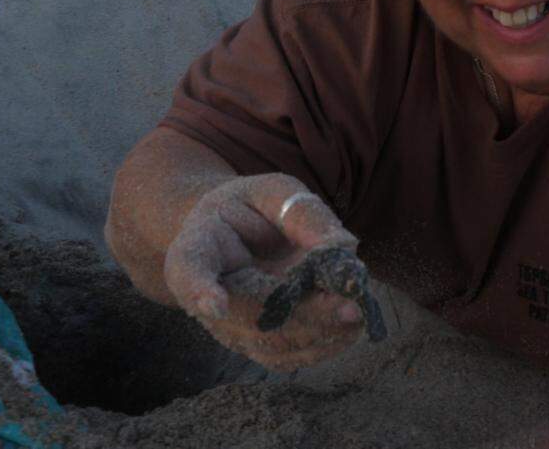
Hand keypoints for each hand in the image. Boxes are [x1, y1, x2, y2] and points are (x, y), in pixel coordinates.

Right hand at [163, 173, 363, 370]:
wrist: (234, 235)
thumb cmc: (253, 208)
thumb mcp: (276, 192)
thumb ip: (304, 214)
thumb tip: (345, 248)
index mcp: (199, 246)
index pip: (188, 270)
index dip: (198, 290)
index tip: (215, 304)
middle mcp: (205, 296)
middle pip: (249, 315)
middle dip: (304, 314)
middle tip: (352, 305)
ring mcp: (228, 327)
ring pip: (273, 344)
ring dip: (322, 332)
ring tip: (360, 310)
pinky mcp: (254, 345)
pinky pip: (288, 357)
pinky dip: (324, 344)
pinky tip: (351, 324)